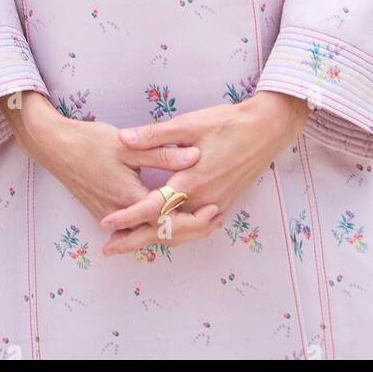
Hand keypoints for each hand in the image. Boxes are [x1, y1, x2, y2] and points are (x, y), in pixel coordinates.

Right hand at [0, 91, 218, 247]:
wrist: (54, 147)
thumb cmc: (89, 141)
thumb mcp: (127, 144)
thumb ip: (161, 152)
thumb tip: (194, 157)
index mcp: (129, 196)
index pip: (168, 218)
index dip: (194, 218)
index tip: (215, 211)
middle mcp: (121, 214)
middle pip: (162, 233)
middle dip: (191, 229)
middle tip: (216, 219)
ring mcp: (111, 217)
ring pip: (149, 233)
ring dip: (176, 229)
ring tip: (202, 220)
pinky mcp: (105, 213)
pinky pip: (136, 228)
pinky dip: (157, 226)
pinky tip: (171, 217)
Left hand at [98, 91, 308, 255]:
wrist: (267, 129)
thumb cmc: (228, 122)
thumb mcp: (189, 124)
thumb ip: (155, 135)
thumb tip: (124, 139)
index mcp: (191, 181)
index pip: (152, 207)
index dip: (127, 217)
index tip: (105, 223)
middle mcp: (203, 199)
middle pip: (164, 229)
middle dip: (135, 240)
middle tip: (109, 248)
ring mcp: (216, 204)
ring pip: (181, 232)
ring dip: (155, 238)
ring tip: (131, 242)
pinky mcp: (225, 202)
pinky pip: (196, 227)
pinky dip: (177, 233)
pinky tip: (166, 231)